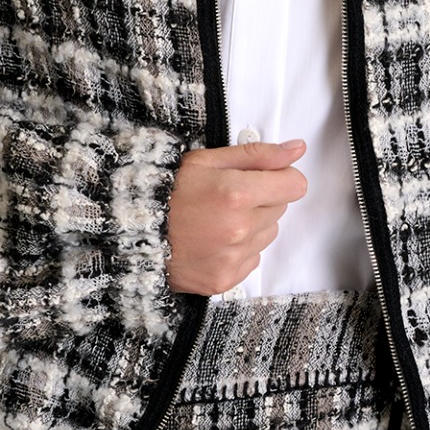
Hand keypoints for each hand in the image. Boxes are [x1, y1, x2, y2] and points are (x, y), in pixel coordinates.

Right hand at [165, 139, 306, 294]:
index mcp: (236, 193)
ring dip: (252, 225)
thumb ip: (258, 155)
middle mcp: (239, 229)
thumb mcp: (208, 160)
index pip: (294, 186)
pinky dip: (239, 250)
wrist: (133, 233)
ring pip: (268, 234)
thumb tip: (296, 150)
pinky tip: (213, 241)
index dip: (281, 178)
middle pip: (281, 209)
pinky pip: (252, 259)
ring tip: (217, 220)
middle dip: (262, 199)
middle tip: (227, 197)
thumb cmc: (167, 193)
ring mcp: (232, 257)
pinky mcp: (226, 279)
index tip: (263, 178)